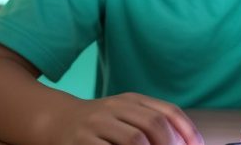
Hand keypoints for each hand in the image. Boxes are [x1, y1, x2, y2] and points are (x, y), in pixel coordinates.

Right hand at [52, 92, 202, 144]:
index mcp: (131, 100)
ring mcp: (96, 123)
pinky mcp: (80, 141)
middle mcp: (115, 107)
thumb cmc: (98, 123)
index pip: (168, 111)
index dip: (187, 130)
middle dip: (170, 144)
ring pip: (133, 139)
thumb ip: (151, 124)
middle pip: (153, 124)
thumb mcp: (125, 115)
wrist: (53, 120)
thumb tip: (183, 142)